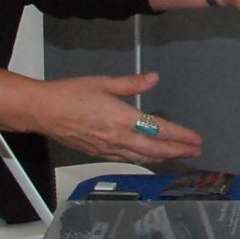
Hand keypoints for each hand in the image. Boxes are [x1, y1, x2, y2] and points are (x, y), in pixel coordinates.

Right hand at [23, 73, 201, 162]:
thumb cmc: (71, 93)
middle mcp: (119, 138)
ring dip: (162, 158)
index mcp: (123, 119)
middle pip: (155, 150)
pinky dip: (142, 159)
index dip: (180, 136)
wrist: (44, 112)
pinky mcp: (98, 154)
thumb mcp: (104, 82)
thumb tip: (154, 79)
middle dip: (177, 151)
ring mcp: (108, 149)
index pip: (159, 130)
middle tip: (194, 152)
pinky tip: (147, 157)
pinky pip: (126, 160)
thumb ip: (132, 84)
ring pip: (141, 158)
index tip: (196, 139)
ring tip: (177, 155)